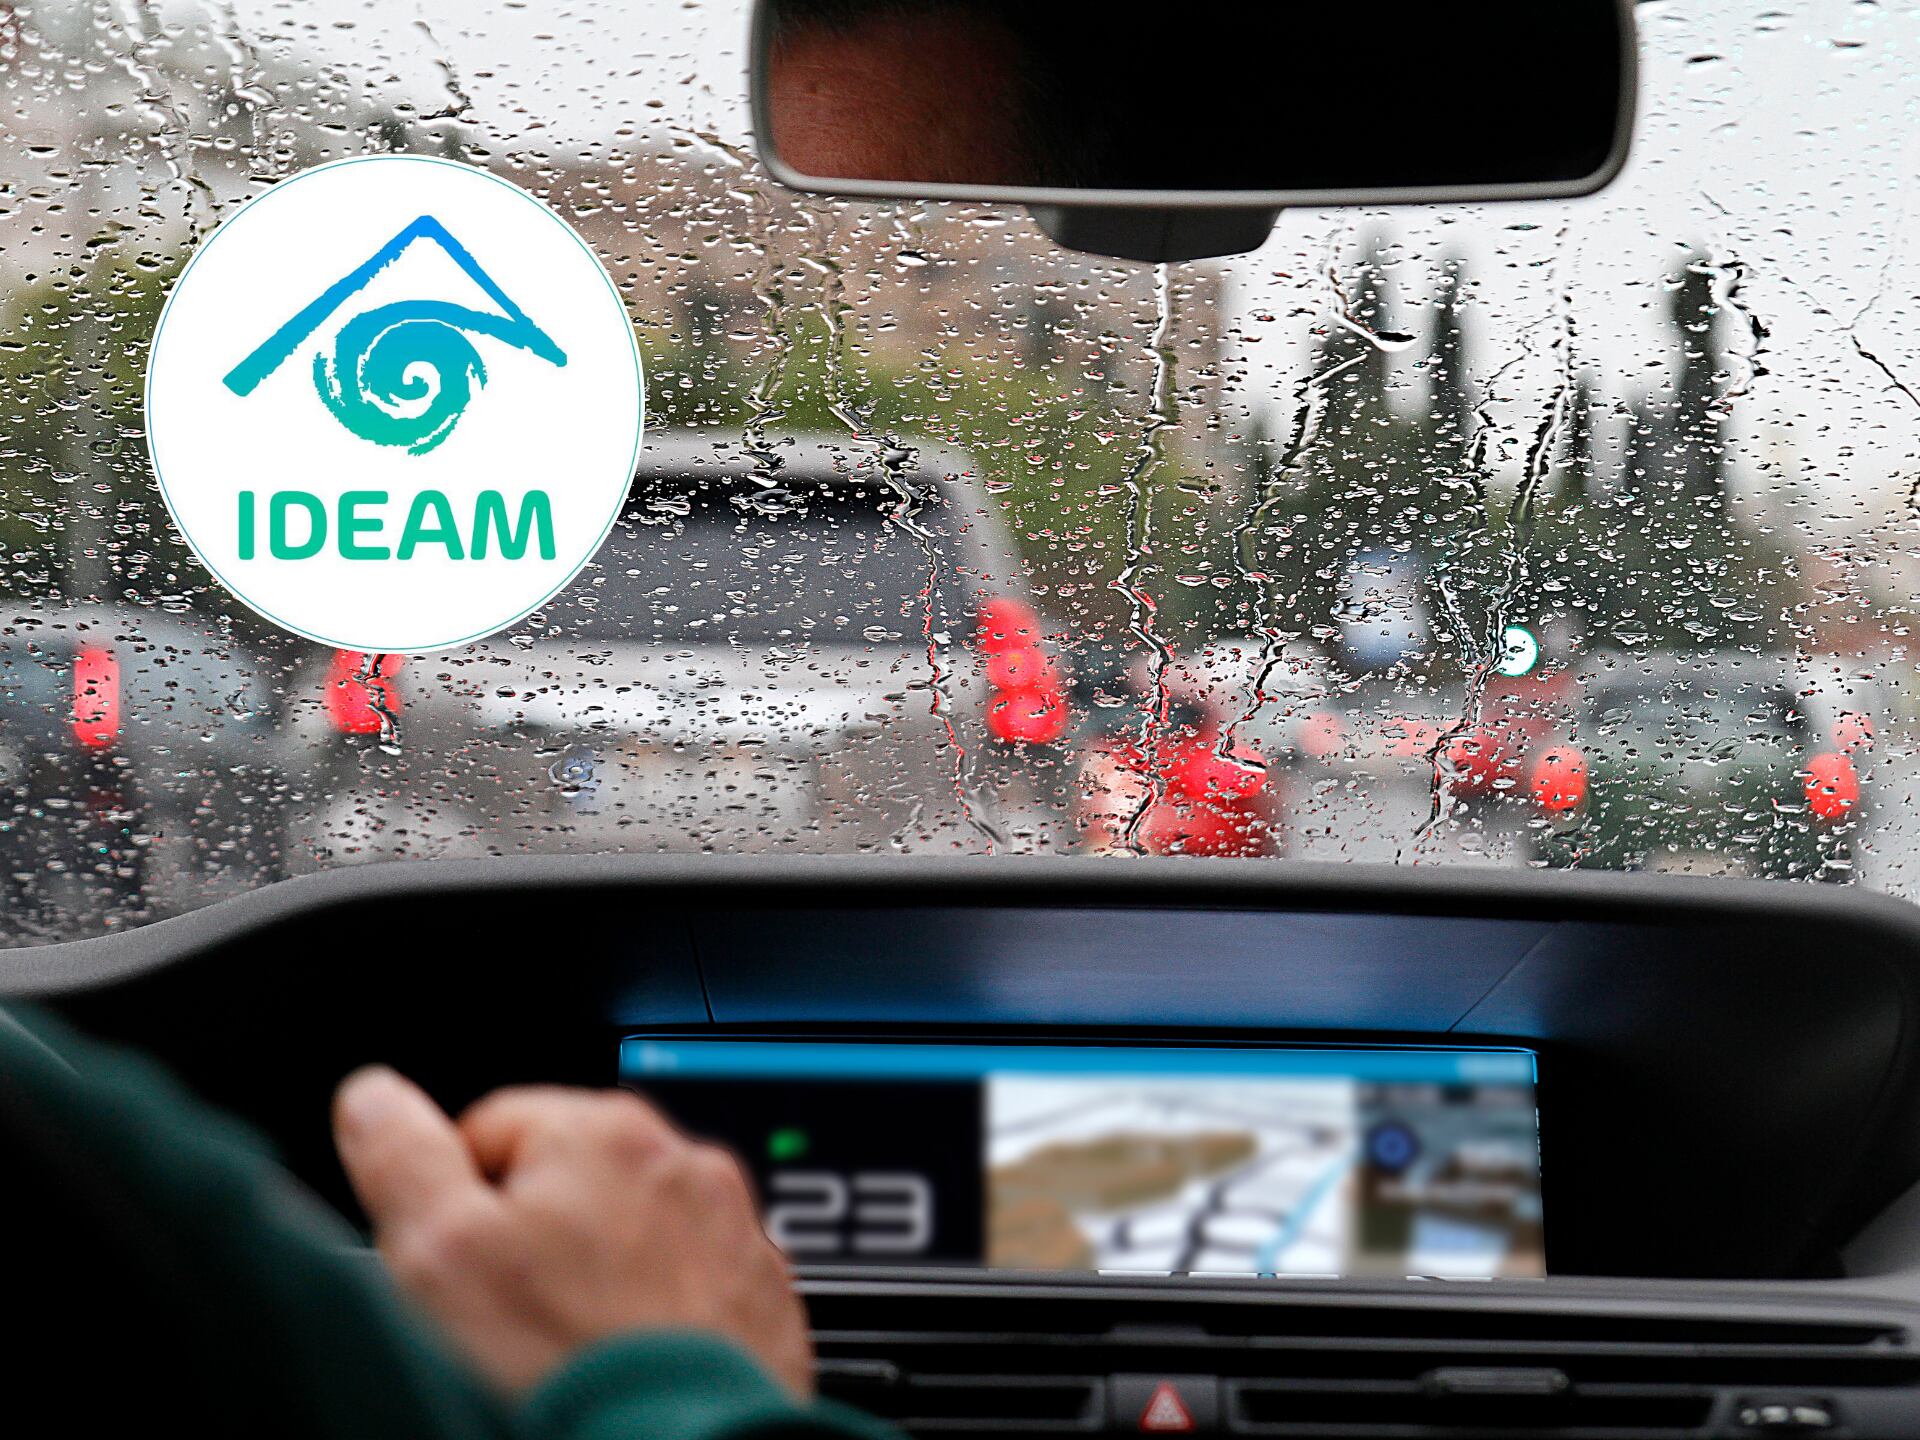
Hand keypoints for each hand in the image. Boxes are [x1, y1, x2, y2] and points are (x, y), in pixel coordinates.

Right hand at [333, 1067, 812, 1396]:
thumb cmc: (562, 1365)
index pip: (491, 1132)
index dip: (455, 1210)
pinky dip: (657, 1324)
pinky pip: (689, 1293)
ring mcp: (735, 1233)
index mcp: (604, 1130)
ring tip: (571, 1352)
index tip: (458, 1270)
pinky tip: (627, 1368)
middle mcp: (686, 1164)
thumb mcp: (439, 1253)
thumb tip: (374, 1096)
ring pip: (633, 1241)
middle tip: (511, 1325)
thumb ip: (401, 1156)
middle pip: (567, 1187)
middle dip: (533, 1245)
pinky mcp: (763, 1299)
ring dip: (600, 1283)